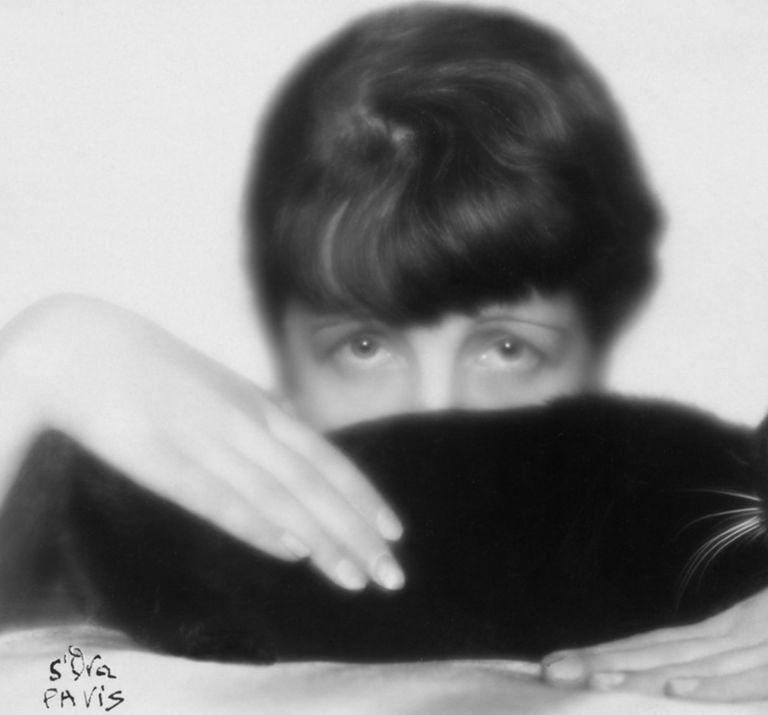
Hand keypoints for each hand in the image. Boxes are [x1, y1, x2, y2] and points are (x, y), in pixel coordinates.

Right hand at [0, 295, 403, 591]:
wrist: (82, 346)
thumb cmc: (154, 369)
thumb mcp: (220, 386)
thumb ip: (258, 409)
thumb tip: (293, 419)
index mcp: (260, 408)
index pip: (327, 461)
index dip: (364, 498)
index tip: (395, 533)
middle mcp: (247, 424)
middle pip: (316, 485)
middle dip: (358, 533)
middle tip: (393, 577)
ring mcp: (210, 440)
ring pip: (280, 496)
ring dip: (323, 540)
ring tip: (357, 578)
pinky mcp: (166, 459)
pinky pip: (221, 498)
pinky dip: (260, 524)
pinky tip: (293, 551)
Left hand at [542, 511, 767, 700]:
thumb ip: (763, 651)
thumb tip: (720, 665)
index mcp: (742, 628)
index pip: (662, 646)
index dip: (613, 656)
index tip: (564, 661)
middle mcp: (747, 633)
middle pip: (661, 652)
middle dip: (601, 661)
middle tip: (543, 669)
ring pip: (694, 664)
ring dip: (635, 672)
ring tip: (581, 676)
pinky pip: (760, 680)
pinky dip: (714, 686)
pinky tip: (672, 689)